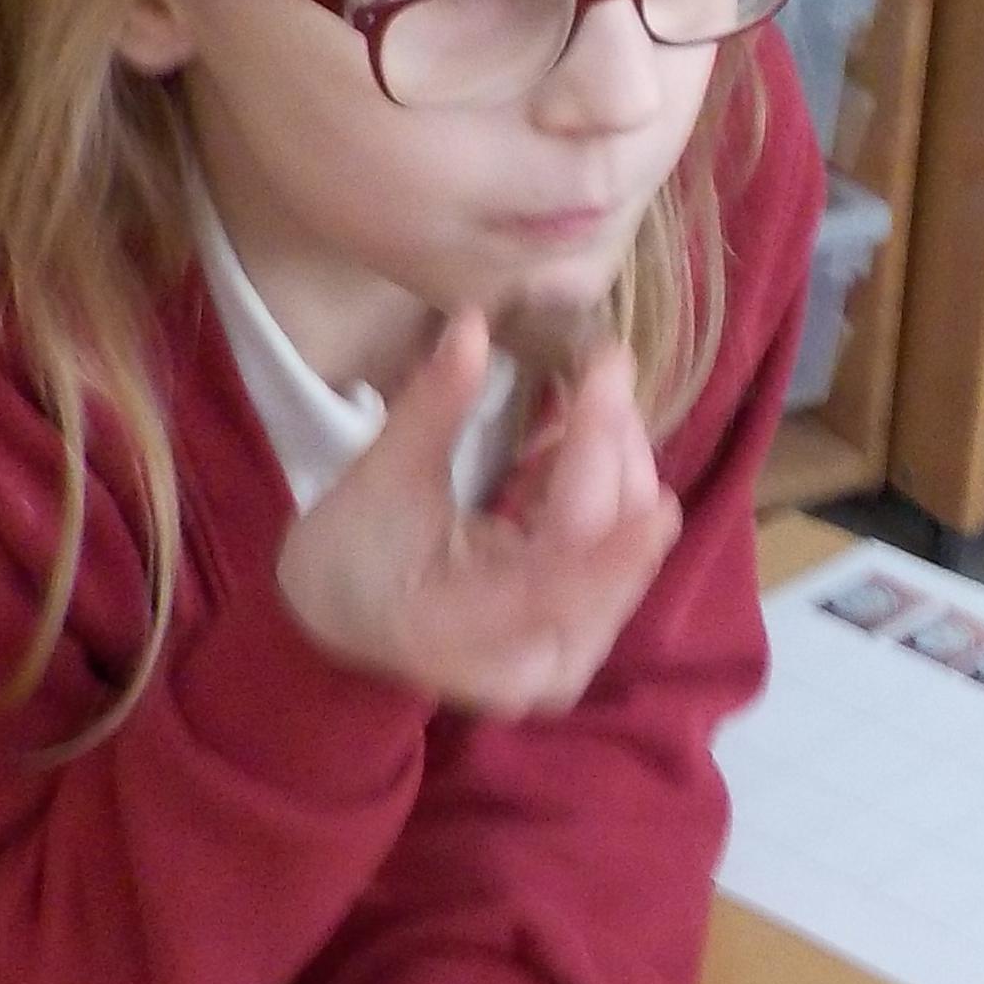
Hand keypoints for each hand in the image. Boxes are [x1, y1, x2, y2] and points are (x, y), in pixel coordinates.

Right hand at [275, 311, 680, 715]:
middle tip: (604, 363)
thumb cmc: (350, 560)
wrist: (338, 622)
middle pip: (605, 549)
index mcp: (473, 629)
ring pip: (624, 547)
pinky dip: (606, 487)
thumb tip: (472, 324)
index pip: (563, 578)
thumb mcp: (380, 482)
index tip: (645, 456)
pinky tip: (585, 434)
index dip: (611, 517)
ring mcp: (566, 652)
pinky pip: (617, 551)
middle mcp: (537, 660)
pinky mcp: (580, 631)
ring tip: (594, 388)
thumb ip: (433, 408)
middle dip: (612, 448)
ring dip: (616, 460)